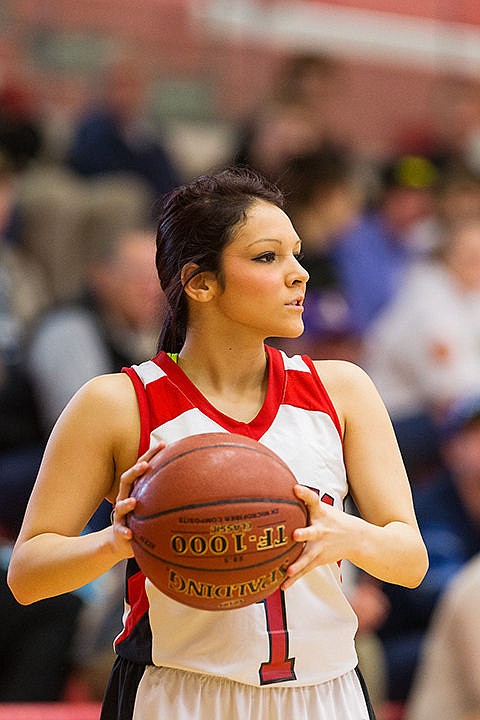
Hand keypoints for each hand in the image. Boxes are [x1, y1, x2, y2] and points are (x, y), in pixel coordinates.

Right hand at [110, 442, 165, 557]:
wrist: (121, 539)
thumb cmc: (141, 516)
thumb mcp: (154, 501)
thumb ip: (170, 489)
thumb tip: (197, 477)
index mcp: (135, 488)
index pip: (141, 466)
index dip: (150, 454)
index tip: (162, 444)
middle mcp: (125, 497)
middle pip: (126, 480)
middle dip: (134, 471)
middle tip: (145, 466)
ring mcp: (120, 514)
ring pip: (120, 506)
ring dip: (126, 503)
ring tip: (134, 502)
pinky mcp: (119, 530)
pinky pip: (120, 531)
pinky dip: (124, 531)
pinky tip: (130, 534)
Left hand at [282, 484, 352, 589]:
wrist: (357, 538)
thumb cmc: (332, 519)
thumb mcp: (321, 507)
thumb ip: (303, 499)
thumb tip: (280, 486)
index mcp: (320, 513)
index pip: (312, 500)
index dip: (304, 493)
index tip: (295, 488)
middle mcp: (321, 530)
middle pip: (312, 531)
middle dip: (304, 534)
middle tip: (295, 534)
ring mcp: (321, 546)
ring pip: (309, 556)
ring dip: (299, 563)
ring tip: (289, 570)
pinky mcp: (319, 559)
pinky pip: (305, 570)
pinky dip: (295, 579)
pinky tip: (283, 585)